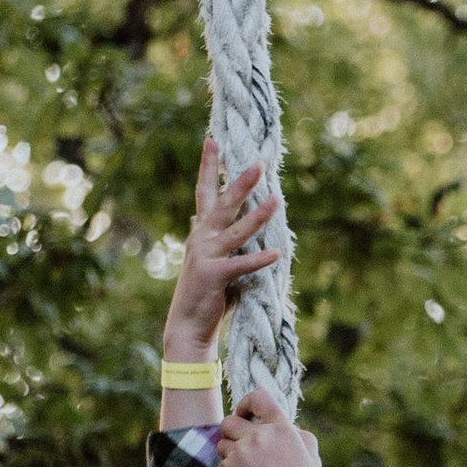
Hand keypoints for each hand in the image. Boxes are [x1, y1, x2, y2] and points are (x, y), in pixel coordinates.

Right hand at [165, 139, 283, 357]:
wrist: (188, 326)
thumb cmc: (209, 292)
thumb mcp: (219, 259)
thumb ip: (233, 240)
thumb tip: (260, 218)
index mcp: (202, 232)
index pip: (205, 192)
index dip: (209, 166)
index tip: (213, 139)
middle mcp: (201, 238)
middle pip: (222, 203)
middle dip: (240, 182)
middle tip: (258, 163)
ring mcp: (205, 256)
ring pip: (235, 230)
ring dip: (258, 216)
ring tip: (277, 200)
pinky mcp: (213, 276)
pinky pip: (241, 265)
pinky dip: (259, 260)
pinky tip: (277, 254)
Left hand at [215, 386, 320, 466]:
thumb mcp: (311, 462)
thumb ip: (301, 438)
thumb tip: (289, 427)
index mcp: (283, 431)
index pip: (260, 396)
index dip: (247, 402)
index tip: (246, 414)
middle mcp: (260, 437)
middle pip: (230, 420)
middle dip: (232, 432)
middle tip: (242, 449)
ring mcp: (241, 452)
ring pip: (222, 443)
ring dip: (230, 454)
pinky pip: (221, 464)